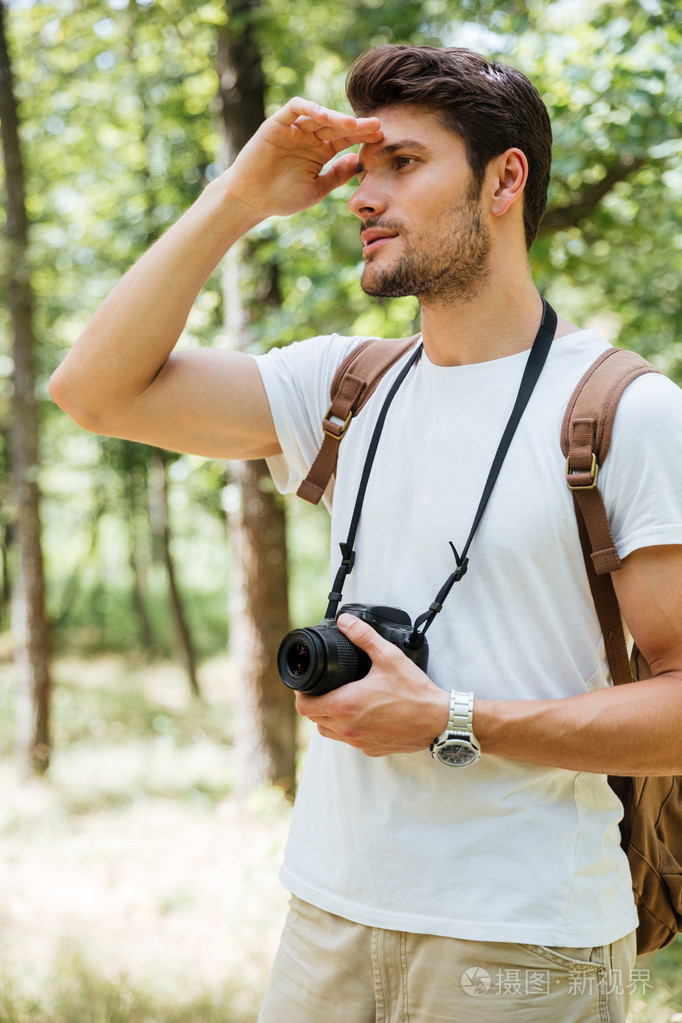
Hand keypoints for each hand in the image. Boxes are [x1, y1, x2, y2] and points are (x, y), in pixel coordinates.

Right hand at [221, 97, 382, 219]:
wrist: (251, 200)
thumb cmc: (282, 198)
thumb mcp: (317, 189)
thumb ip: (336, 175)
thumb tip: (357, 161)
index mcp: (320, 151)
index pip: (345, 139)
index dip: (362, 137)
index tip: (382, 138)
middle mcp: (309, 136)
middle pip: (337, 125)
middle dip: (357, 125)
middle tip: (376, 127)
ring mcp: (294, 129)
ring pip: (319, 116)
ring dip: (337, 117)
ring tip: (354, 124)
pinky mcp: (277, 123)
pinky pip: (295, 108)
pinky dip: (309, 107)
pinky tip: (323, 114)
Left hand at [295, 613, 449, 756]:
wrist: (437, 720)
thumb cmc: (414, 691)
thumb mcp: (388, 656)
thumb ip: (364, 636)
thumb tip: (345, 621)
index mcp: (345, 704)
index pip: (304, 707)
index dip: (301, 694)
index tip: (307, 685)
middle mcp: (347, 727)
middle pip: (314, 719)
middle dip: (314, 703)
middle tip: (322, 689)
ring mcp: (359, 741)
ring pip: (329, 732)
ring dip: (328, 718)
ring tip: (339, 701)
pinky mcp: (371, 749)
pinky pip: (349, 740)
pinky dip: (348, 728)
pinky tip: (361, 714)